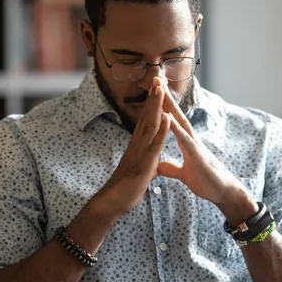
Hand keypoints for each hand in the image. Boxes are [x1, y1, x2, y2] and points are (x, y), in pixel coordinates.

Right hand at [96, 77, 170, 214]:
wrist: (113, 201)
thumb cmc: (127, 188)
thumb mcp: (142, 172)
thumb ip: (149, 165)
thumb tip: (154, 165)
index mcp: (138, 146)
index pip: (146, 122)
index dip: (152, 106)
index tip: (157, 90)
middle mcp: (138, 144)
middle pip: (147, 117)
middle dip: (153, 99)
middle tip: (158, 79)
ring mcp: (140, 152)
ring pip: (150, 125)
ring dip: (156, 107)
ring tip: (161, 89)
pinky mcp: (144, 162)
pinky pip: (155, 143)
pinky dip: (162, 130)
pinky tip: (168, 117)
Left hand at [157, 85, 257, 221]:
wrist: (222, 193)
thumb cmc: (206, 182)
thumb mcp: (184, 174)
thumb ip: (172, 168)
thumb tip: (160, 165)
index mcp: (186, 143)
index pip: (172, 121)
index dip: (163, 107)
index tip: (154, 92)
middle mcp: (191, 140)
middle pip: (176, 114)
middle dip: (165, 98)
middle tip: (156, 79)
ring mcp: (195, 145)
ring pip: (181, 122)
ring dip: (170, 106)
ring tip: (160, 91)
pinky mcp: (198, 155)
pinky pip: (185, 139)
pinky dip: (176, 128)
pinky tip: (168, 118)